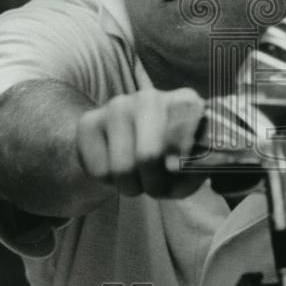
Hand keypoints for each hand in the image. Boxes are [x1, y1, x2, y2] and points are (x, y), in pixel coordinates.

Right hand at [75, 88, 205, 197]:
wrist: (129, 149)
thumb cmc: (169, 159)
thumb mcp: (192, 167)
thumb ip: (196, 168)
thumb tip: (174, 167)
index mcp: (184, 102)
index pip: (186, 128)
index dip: (182, 160)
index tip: (177, 172)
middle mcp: (149, 97)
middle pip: (148, 156)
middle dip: (154, 184)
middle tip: (156, 188)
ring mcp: (117, 106)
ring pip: (122, 169)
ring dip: (132, 187)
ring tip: (137, 178)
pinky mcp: (89, 122)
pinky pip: (100, 171)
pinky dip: (110, 182)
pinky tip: (116, 166)